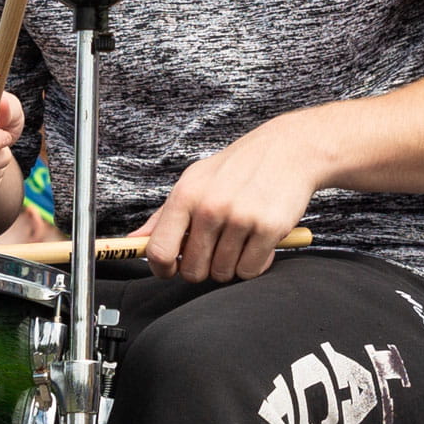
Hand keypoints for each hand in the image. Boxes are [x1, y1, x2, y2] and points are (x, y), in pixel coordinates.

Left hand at [143, 115, 331, 281]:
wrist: (289, 150)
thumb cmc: (238, 168)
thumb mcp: (195, 181)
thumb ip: (164, 215)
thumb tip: (134, 240)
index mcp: (186, 195)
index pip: (159, 250)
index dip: (161, 269)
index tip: (169, 270)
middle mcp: (210, 207)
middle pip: (192, 271)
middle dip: (202, 268)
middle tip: (214, 251)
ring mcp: (240, 218)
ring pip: (223, 273)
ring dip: (231, 265)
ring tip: (239, 240)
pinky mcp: (269, 228)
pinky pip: (251, 270)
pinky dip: (254, 264)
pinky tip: (258, 243)